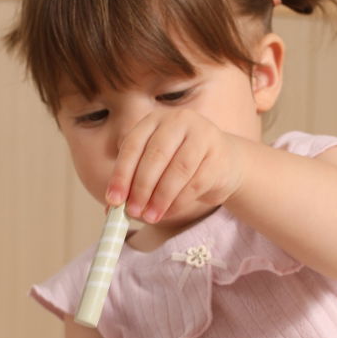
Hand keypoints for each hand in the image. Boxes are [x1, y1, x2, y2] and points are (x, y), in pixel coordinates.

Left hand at [105, 110, 244, 223]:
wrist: (224, 163)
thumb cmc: (182, 165)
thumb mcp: (156, 165)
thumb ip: (134, 181)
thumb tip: (112, 209)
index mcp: (155, 120)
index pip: (133, 145)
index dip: (121, 174)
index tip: (113, 200)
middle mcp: (178, 121)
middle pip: (155, 156)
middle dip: (141, 187)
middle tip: (133, 212)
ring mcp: (202, 135)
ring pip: (177, 170)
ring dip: (160, 198)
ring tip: (150, 217)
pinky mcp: (218, 156)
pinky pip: (195, 183)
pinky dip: (178, 202)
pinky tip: (167, 213)